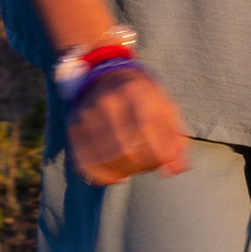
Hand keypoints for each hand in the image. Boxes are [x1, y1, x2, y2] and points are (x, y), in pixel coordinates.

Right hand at [66, 64, 188, 187]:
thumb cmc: (141, 97)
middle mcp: (110, 102)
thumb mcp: (164, 108)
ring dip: (124, 171)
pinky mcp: (74, 127)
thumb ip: (175, 139)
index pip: (149, 135)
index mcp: (137, 93)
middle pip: (127, 151)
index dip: (160, 157)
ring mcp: (89, 114)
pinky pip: (85, 164)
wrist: (105, 75)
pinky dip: (102, 176)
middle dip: (142, 165)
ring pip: (107, 160)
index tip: (163, 159)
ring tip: (132, 165)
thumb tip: (176, 170)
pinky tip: (114, 172)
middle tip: (147, 163)